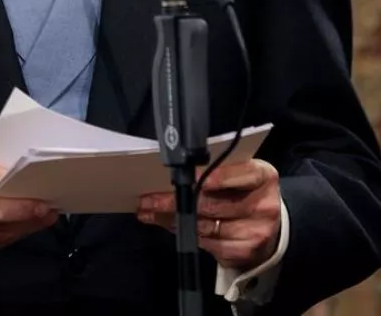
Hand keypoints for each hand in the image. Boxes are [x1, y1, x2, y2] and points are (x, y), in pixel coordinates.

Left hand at [137, 159, 280, 269]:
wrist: (273, 225)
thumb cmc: (248, 191)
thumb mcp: (243, 172)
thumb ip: (221, 169)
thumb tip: (179, 169)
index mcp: (263, 177)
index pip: (240, 174)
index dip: (214, 177)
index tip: (185, 178)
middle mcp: (262, 206)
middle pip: (212, 204)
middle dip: (174, 201)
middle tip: (148, 199)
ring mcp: (254, 233)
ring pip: (205, 226)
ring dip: (171, 219)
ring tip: (149, 212)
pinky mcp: (243, 254)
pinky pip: (207, 244)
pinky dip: (184, 233)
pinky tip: (168, 225)